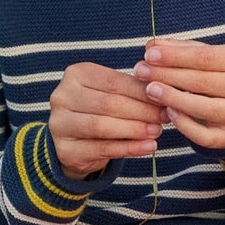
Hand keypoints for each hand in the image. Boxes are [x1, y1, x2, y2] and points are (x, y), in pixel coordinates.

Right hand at [48, 61, 162, 177]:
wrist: (75, 142)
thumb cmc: (99, 111)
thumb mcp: (111, 93)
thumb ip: (131, 89)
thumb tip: (163, 90)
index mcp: (75, 75)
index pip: (113, 82)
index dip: (141, 92)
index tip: (165, 98)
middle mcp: (61, 97)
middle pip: (108, 103)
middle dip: (141, 111)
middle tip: (164, 116)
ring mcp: (59, 124)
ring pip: (103, 126)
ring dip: (135, 129)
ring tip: (157, 131)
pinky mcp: (65, 150)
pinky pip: (102, 149)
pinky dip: (129, 148)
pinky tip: (148, 147)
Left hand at [134, 37, 224, 150]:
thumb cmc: (215, 73)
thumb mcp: (203, 55)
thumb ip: (180, 50)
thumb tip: (152, 47)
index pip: (206, 57)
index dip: (175, 56)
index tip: (149, 55)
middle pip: (203, 82)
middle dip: (168, 75)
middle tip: (141, 71)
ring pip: (206, 108)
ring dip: (173, 98)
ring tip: (150, 90)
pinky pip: (205, 136)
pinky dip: (185, 125)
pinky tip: (168, 112)